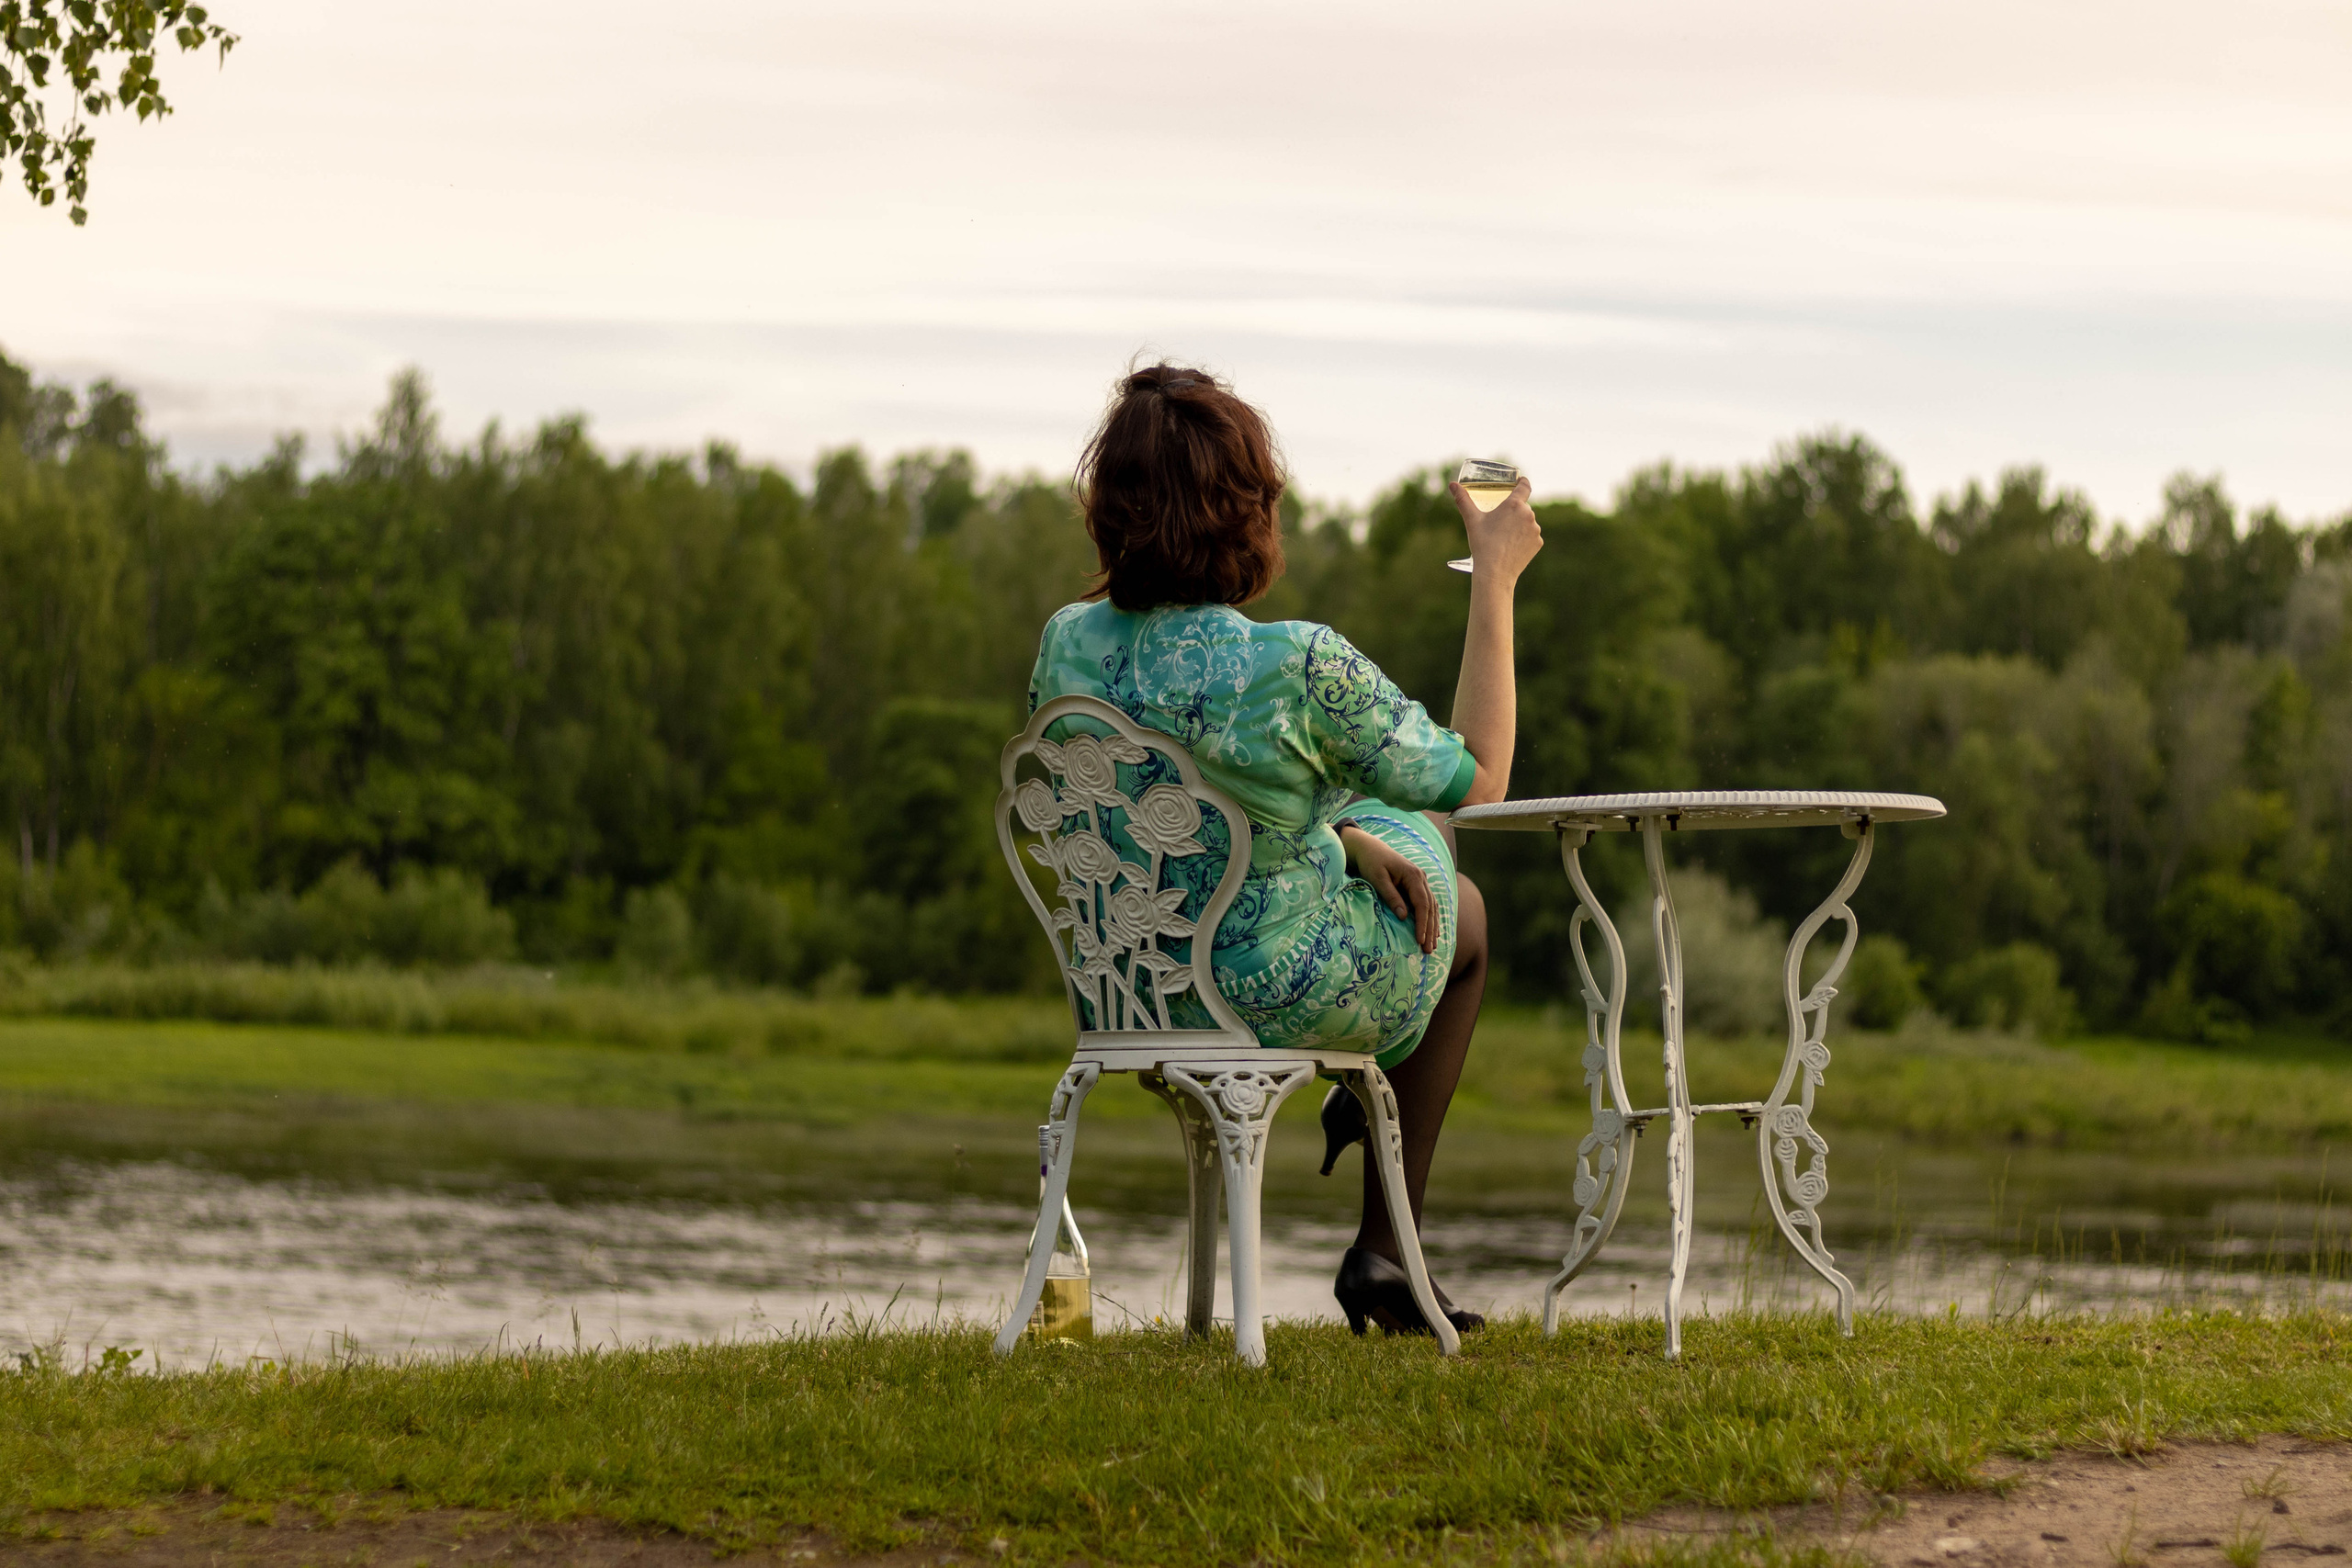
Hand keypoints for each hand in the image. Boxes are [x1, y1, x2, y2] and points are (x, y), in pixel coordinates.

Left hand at [1338, 826, 1438, 953]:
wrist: (1368, 848)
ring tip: (1433, 945)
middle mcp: (1421, 877)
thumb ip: (1391, 897)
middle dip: (1430, 929)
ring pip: (1432, 906)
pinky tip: (1431, 930)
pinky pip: (1427, 902)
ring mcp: (1421, 880)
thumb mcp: (1377, 879)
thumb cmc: (1370, 862)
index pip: (1422, 904)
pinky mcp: (1416, 884)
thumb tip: (1403, 917)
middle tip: (1429, 950)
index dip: (1423, 924)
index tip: (1420, 940)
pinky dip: (1430, 917)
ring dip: (1433, 925)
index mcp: (1413, 875)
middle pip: (1430, 907)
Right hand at [1449, 475, 1543, 584]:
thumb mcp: (1472, 520)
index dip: (1522, 482)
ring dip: (1519, 524)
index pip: (1524, 486)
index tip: (1520, 481)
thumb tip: (1452, 484)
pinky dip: (1523, 538)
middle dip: (1513, 510)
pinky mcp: (1538, 543)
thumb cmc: (1483, 544)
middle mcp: (1528, 514)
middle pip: (1523, 507)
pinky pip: (1531, 536)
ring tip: (1504, 535)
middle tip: (1500, 519)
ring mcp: (1535, 530)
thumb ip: (1463, 500)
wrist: (1495, 572)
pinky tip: (1512, 545)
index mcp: (1514, 505)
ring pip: (1527, 522)